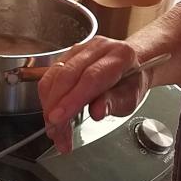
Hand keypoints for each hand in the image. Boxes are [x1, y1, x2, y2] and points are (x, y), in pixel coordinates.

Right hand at [37, 38, 145, 153]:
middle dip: (56, 106)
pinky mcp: (68, 56)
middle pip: (69, 75)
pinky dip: (47, 98)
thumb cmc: (132, 83)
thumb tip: (97, 112)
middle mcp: (98, 48)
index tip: (59, 118)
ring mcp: (81, 50)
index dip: (73, 99)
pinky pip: (50, 75)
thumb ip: (114, 104)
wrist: (133, 66)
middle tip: (56, 132)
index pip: (91, 77)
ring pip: (55, 75)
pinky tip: (52, 115)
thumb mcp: (131, 98)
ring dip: (49, 105)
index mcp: (120, 56)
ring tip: (55, 130)